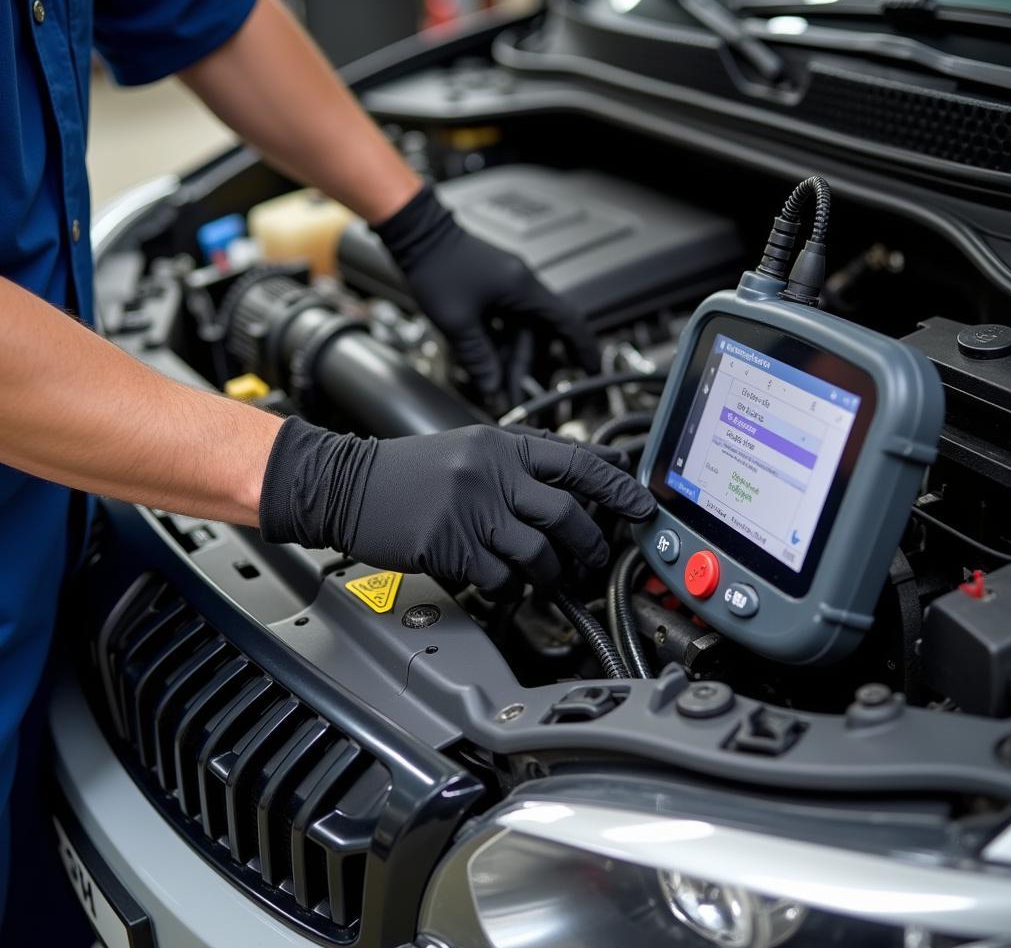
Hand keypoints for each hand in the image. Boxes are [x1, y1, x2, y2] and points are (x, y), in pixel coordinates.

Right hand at [260, 418, 655, 598]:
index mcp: (500, 446)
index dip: (617, 486)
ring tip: (551, 574)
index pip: (576, 461)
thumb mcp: (473, 446)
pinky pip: (499, 579)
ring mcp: (469, 511)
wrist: (347, 484)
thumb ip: (528, 455)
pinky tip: (500, 579)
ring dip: (552, 572)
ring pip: (539, 553)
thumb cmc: (410, 470)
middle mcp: (490, 474)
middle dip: (591, 544)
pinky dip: (508, 586)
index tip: (641, 505)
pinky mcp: (448, 547)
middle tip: (596, 557)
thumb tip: (588, 462)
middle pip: (567, 514)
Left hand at [373, 186, 599, 394]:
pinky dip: (496, 343)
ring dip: (507, 359)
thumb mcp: (457, 323)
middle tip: (510, 395)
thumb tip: (492, 386)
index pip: (568, 322)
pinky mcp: (492, 287)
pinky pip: (503, 322)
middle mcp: (521, 286)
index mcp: (524, 289)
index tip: (592, 370)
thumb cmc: (436, 266)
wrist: (416, 234)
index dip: (584, 349)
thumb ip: (478, 358)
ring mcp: (507, 286)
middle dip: (523, 368)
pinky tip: (483, 361)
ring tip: (492, 384)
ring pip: (517, 331)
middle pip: (536, 335)